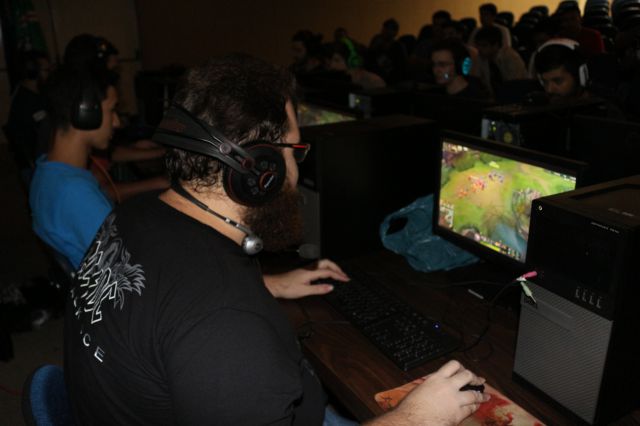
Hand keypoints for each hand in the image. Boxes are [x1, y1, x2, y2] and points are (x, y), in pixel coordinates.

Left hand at [263, 259, 348, 298]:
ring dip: (331, 267)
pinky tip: (325, 275)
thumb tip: (330, 287)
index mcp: (310, 272)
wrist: (275, 285)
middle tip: (344, 274)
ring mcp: (306, 268)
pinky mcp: (303, 271)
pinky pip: (318, 267)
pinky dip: (325, 269)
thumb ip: (318, 289)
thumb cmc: (286, 288)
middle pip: (327, 263)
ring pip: (322, 263)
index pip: (328, 272)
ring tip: (337, 274)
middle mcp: (309, 268)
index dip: (339, 275)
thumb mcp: (304, 291)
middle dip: (337, 268)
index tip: (346, 279)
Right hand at [368, 360, 488, 425]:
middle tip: (479, 381)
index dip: (461, 367)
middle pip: (468, 376)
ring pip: (474, 394)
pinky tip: (476, 407)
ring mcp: (454, 400)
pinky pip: (470, 409)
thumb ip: (431, 384)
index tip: (464, 370)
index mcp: (436, 378)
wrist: (411, 421)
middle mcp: (447, 386)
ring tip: (485, 396)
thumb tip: (435, 385)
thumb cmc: (411, 407)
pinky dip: (474, 407)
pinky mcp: (457, 414)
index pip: (453, 365)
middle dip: (475, 378)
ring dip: (481, 395)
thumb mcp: (420, 389)